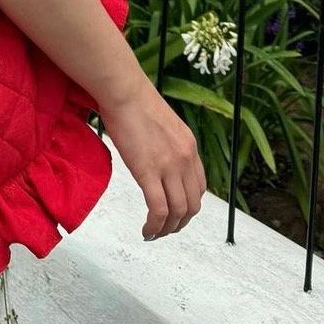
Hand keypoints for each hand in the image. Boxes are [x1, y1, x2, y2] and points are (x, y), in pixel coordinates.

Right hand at [100, 78, 205, 240]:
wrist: (123, 90)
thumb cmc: (133, 100)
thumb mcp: (162, 123)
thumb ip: (166, 143)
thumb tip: (155, 155)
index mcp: (189, 146)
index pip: (200, 187)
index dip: (189, 205)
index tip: (175, 212)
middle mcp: (185, 158)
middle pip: (192, 204)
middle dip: (180, 223)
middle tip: (165, 229)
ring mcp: (169, 165)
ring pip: (178, 212)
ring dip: (167, 229)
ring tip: (153, 233)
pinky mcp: (149, 171)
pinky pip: (159, 210)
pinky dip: (155, 226)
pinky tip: (146, 230)